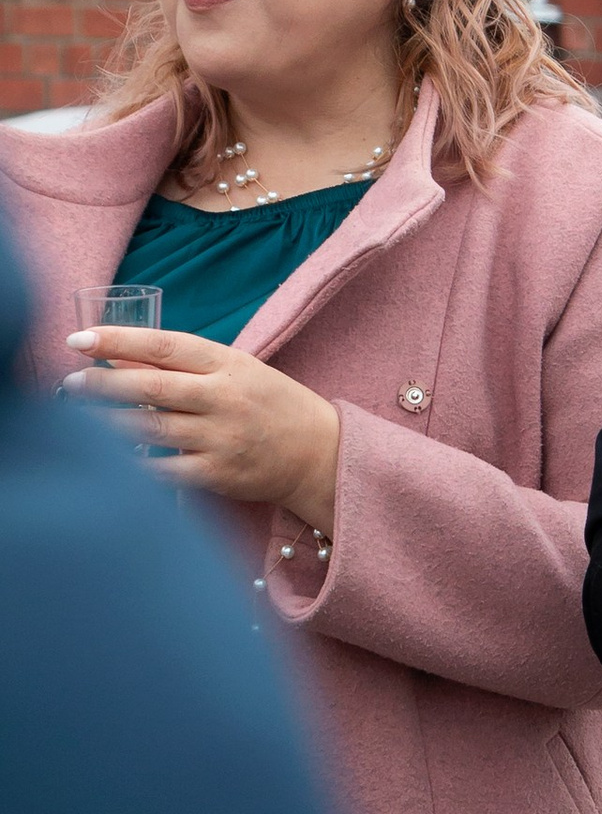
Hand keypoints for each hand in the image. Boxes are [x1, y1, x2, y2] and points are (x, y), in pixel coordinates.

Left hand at [68, 324, 340, 524]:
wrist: (319, 453)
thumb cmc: (268, 404)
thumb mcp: (234, 371)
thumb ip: (180, 366)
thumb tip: (115, 359)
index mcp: (227, 363)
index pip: (163, 345)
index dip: (116, 340)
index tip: (79, 339)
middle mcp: (224, 398)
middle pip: (150, 387)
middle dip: (101, 384)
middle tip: (70, 383)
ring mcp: (221, 438)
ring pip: (149, 428)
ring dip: (106, 423)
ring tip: (78, 418)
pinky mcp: (218, 474)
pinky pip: (162, 471)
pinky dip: (131, 465)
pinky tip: (108, 458)